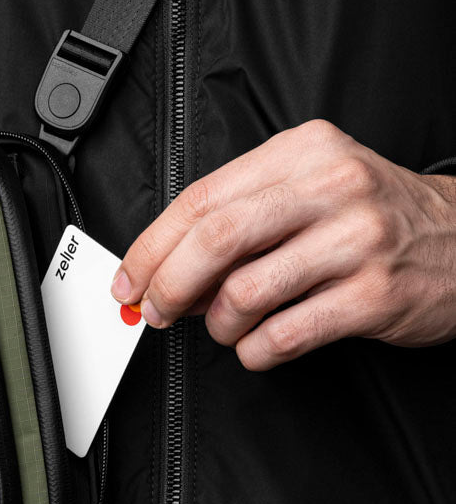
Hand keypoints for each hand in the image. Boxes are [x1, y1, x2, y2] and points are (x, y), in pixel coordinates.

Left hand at [110, 119, 455, 369]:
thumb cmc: (375, 216)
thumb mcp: (311, 185)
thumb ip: (241, 214)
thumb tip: (163, 265)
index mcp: (302, 152)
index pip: (200, 199)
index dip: (151, 247)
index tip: (128, 279)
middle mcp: (331, 187)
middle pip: (214, 240)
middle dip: (168, 285)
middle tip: (156, 311)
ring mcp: (356, 241)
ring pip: (244, 292)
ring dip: (217, 324)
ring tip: (226, 326)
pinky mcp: (374, 296)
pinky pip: (285, 334)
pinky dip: (255, 351)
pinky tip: (258, 346)